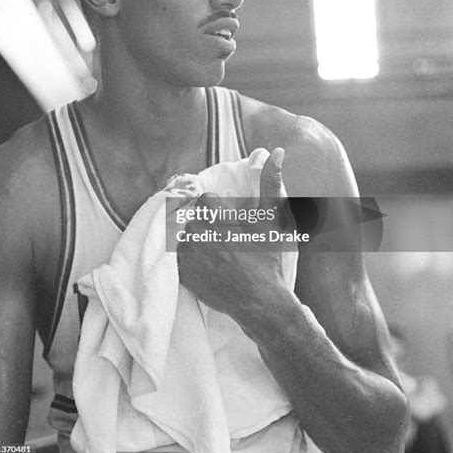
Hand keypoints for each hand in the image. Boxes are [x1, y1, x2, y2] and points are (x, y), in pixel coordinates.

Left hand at [177, 148, 288, 322]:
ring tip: (214, 251)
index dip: (218, 210)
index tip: (229, 221)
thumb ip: (270, 183)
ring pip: (182, 233)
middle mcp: (196, 235)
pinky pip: (176, 254)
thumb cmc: (267, 259)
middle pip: (191, 216)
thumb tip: (276, 151)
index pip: (205, 200)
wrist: (260, 301)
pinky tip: (205, 262)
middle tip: (223, 239)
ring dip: (193, 237)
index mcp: (215, 217)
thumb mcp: (271, 219)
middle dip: (205, 223)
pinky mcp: (182, 274)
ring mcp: (187, 256)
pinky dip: (186, 255)